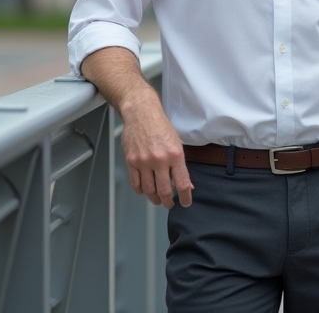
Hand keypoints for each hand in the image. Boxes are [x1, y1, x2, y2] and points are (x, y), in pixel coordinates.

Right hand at [119, 94, 193, 208]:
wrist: (141, 114)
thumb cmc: (160, 126)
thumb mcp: (177, 144)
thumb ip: (181, 166)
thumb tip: (187, 184)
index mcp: (175, 155)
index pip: (182, 183)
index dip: (185, 197)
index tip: (185, 203)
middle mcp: (160, 160)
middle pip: (165, 191)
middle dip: (168, 202)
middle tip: (170, 204)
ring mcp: (144, 161)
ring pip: (149, 190)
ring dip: (154, 198)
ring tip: (158, 199)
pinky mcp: (131, 161)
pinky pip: (135, 184)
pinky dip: (141, 191)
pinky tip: (145, 191)